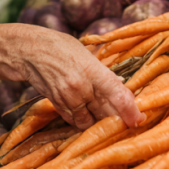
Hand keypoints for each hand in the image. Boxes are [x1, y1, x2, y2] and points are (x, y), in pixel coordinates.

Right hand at [11, 26, 144, 129]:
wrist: (28, 50)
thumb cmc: (59, 46)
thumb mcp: (85, 53)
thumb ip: (102, 72)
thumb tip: (121, 87)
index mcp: (92, 69)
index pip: (118, 95)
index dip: (131, 111)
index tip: (139, 119)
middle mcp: (81, 87)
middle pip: (106, 113)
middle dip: (116, 118)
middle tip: (125, 120)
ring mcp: (67, 98)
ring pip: (90, 122)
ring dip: (97, 120)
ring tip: (101, 113)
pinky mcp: (57, 105)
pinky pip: (74, 121)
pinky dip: (82, 119)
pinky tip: (84, 111)